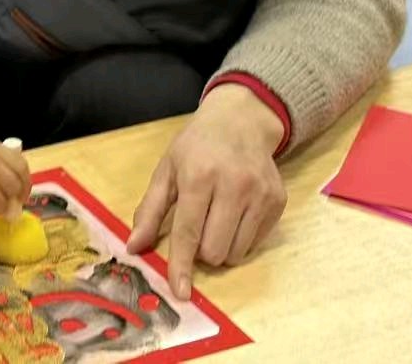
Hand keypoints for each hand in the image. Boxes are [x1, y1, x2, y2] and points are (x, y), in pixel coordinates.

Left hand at [127, 84, 286, 299]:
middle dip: (201, 250)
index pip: (188, 231)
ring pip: (236, 252)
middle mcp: (234, 185)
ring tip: (216, 218)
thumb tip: (134, 246)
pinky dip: (240, 238)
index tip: (180, 291)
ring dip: (221, 247)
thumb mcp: (166, 170)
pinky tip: (235, 212)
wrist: (241, 120)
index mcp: (199, 176)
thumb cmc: (197, 146)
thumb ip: (149, 210)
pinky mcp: (278, 201)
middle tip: (197, 226)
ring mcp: (260, 194)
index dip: (181, 264)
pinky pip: (255, 243)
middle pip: (214, 250)